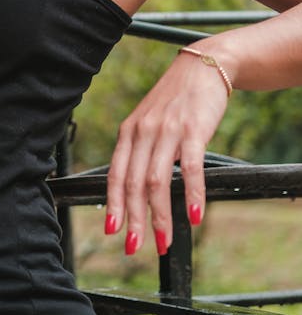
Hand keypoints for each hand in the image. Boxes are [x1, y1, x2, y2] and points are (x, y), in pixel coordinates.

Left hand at [104, 49, 230, 255]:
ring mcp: (168, 131)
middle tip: (135, 247)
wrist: (203, 67)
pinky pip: (191, 168)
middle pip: (133, 184)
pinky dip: (192, 195)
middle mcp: (143, 132)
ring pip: (157, 181)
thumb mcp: (148, 121)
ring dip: (160, 216)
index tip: (111, 231)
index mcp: (128, 132)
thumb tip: (136, 189)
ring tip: (163, 241)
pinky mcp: (193, 130)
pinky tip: (195, 216)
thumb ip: (141, 150)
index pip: (115, 175)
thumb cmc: (175, 100)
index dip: (112, 204)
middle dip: (134, 220)